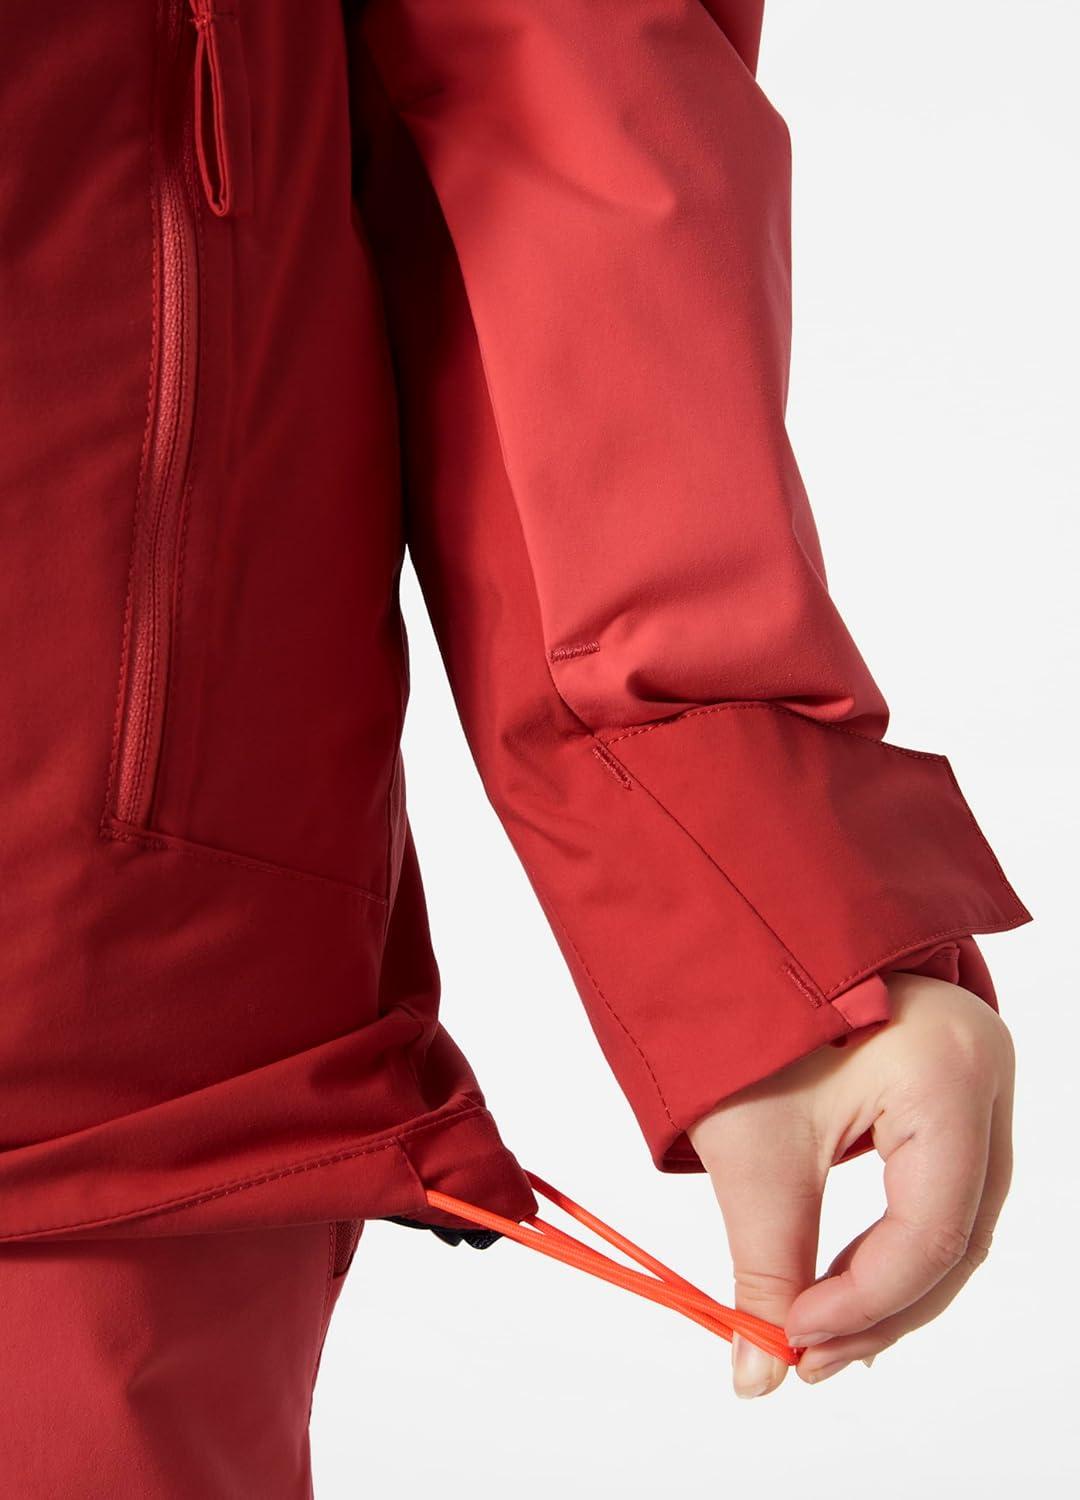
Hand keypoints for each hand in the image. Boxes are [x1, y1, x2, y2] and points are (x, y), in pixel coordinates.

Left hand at [687, 972, 1015, 1395]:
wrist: (735, 917)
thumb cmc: (742, 1005)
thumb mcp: (755, 1143)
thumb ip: (766, 1263)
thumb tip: (758, 1378)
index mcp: (950, 1069)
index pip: (933, 1228)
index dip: (867, 1302)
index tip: (793, 1342)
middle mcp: (986, 1068)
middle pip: (958, 1230)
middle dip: (881, 1306)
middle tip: (805, 1357)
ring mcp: (978, 1070)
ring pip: (957, 1215)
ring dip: (888, 1283)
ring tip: (815, 1332)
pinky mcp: (952, 1079)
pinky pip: (944, 1182)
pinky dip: (893, 1238)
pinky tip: (841, 1278)